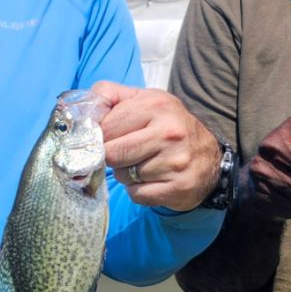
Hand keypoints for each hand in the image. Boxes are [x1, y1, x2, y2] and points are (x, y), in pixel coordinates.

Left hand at [93, 81, 221, 211]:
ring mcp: (175, 162)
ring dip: (126, 175)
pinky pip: (137, 195)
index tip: (107, 139)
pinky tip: (152, 180)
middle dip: (112, 157)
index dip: (100, 137)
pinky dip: (138, 191)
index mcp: (155, 105)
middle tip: (125, 154)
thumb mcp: (144, 100)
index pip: (105, 128)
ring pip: (123, 177)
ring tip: (143, 165)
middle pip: (112, 154)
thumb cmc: (167, 126)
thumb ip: (110, 96)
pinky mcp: (178, 188)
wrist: (210, 157)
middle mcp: (168, 132)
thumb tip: (80, 107)